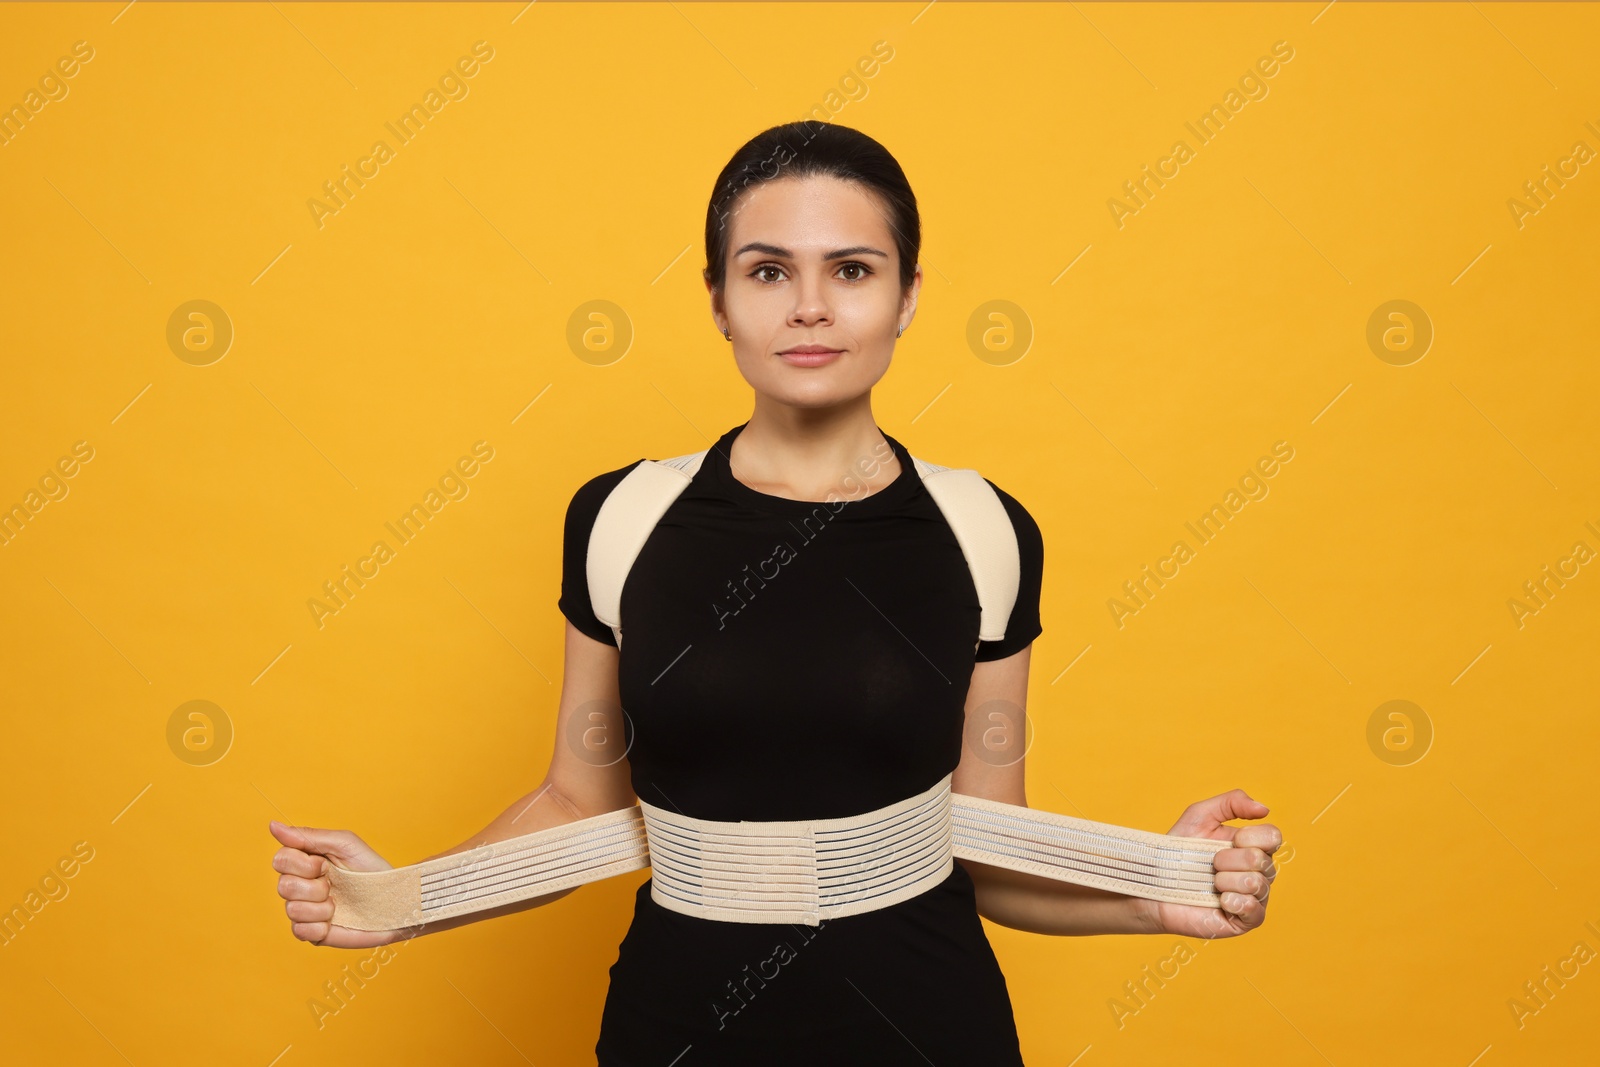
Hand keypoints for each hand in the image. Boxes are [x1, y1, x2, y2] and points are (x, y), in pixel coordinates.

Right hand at [269, 820, 404, 947]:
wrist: (393, 899)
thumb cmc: (370, 867)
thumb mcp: (344, 844)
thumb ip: (308, 836)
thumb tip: (273, 825)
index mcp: (305, 862)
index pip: (280, 859)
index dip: (302, 863)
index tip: (325, 864)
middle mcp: (300, 886)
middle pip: (283, 885)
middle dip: (314, 886)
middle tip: (334, 885)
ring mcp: (305, 911)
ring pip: (292, 909)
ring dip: (320, 906)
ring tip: (338, 903)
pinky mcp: (313, 933)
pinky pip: (300, 931)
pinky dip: (320, 925)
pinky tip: (334, 921)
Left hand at [1144, 789, 1280, 940]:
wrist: (1155, 883)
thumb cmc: (1178, 850)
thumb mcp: (1200, 816)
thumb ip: (1232, 802)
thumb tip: (1265, 809)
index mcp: (1253, 847)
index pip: (1273, 836)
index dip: (1250, 836)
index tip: (1230, 839)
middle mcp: (1259, 872)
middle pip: (1263, 860)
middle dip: (1228, 859)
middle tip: (1211, 864)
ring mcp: (1253, 898)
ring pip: (1257, 884)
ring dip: (1226, 880)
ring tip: (1212, 883)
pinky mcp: (1244, 921)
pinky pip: (1255, 911)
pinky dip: (1235, 902)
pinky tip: (1220, 900)